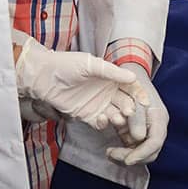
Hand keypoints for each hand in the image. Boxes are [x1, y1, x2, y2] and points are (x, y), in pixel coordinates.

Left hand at [15, 38, 148, 130]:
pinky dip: (104, 123)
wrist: (42, 76)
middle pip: (125, 103)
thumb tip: (132, 77)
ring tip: (118, 118)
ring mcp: (99, 105)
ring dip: (118, 117)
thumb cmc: (65, 65)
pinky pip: (100, 123)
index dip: (138, 94)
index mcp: (111, 78)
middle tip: (129, 111)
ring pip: (115, 114)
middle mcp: (108, 92)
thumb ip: (111, 72)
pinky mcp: (88, 116)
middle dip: (129, 108)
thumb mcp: (90, 65)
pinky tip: (102, 119)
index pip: (130, 87)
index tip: (145, 101)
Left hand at [107, 63, 168, 165]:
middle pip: (148, 150)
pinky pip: (125, 145)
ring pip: (136, 150)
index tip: (128, 159)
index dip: (143, 152)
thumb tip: (138, 136)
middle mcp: (150, 123)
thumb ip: (136, 114)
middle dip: (133, 156)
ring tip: (110, 153)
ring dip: (124, 155)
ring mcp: (137, 127)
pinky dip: (117, 150)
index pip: (155, 140)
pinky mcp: (124, 129)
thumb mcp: (130, 89)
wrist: (114, 67)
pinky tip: (108, 148)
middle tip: (116, 155)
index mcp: (157, 115)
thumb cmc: (124, 75)